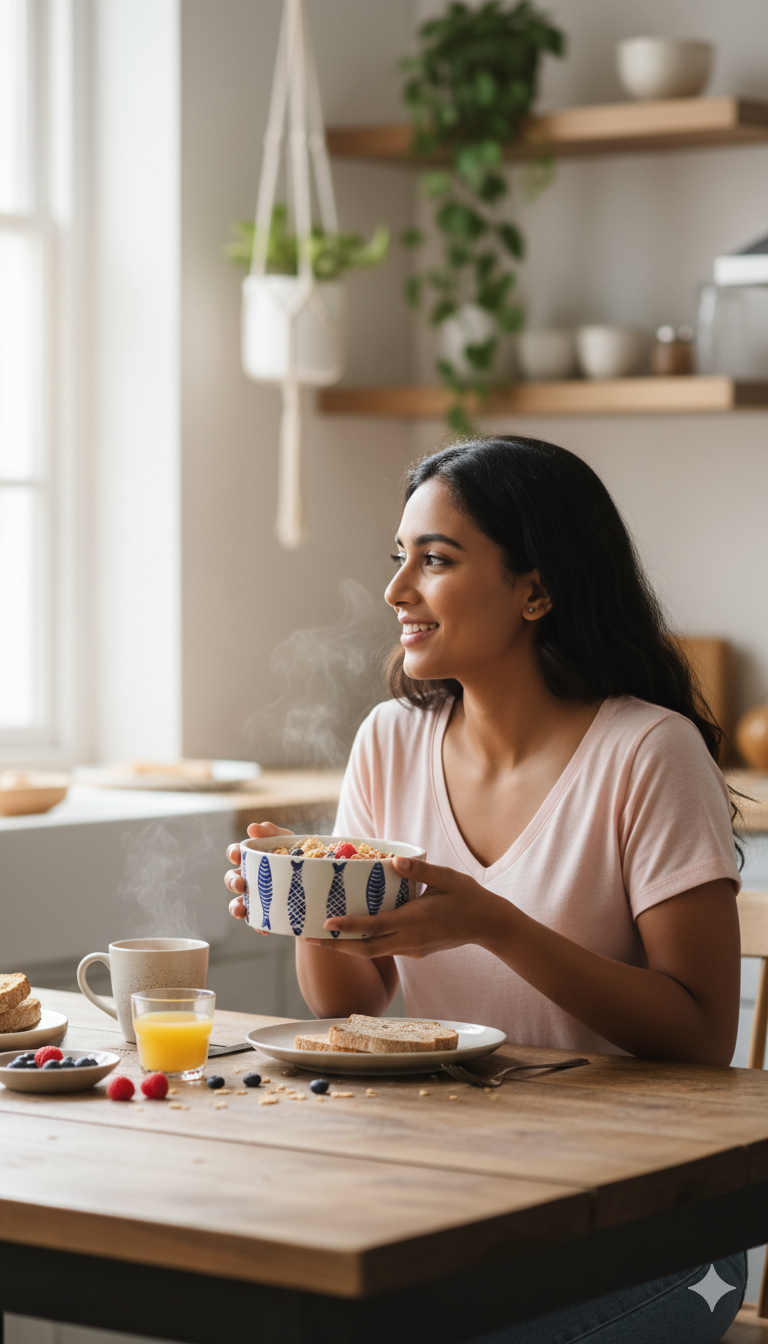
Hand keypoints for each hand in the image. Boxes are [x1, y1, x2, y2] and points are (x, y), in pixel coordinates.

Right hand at [225, 822, 294, 930]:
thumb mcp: (289, 842)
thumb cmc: (297, 857)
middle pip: (232, 879)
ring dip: (236, 907)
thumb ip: (273, 832)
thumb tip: (253, 828)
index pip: (236, 854)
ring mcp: (257, 897)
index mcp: (253, 859)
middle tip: (241, 883)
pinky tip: (264, 928)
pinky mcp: (267, 914)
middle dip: (232, 881)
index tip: (237, 855)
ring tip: (241, 911)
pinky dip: (258, 925)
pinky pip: (257, 921)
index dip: (233, 853)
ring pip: (238, 903)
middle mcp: (250, 878)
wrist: (320, 881)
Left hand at [304, 855, 498, 958]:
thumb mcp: (447, 878)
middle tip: (307, 939)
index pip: (375, 926)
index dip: (349, 925)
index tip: (325, 923)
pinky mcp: (415, 951)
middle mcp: (409, 939)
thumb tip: (393, 861)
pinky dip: (364, 944)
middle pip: (365, 948)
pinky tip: (352, 934)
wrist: (488, 925)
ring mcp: (412, 948)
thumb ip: (420, 871)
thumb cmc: (468, 897)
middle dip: (335, 946)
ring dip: (346, 947)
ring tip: (321, 938)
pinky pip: (384, 949)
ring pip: (372, 952)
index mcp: (415, 921)